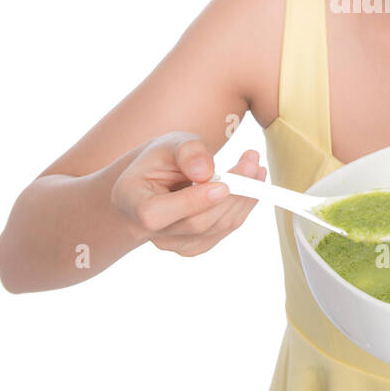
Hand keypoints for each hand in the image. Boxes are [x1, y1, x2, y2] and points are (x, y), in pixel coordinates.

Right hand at [112, 132, 265, 256]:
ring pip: (216, 227)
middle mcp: (150, 233)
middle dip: (231, 193)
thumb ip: (187, 152)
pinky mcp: (196, 246)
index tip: (224, 184)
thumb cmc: (161, 161)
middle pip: (196, 223)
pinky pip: (225, 229)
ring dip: (244, 197)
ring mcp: (175, 244)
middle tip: (253, 162)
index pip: (157, 214)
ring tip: (256, 167)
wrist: (157, 183)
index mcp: (133, 204)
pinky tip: (253, 183)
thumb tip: (207, 172)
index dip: (192, 202)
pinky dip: (243, 206)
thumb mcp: (169, 144)